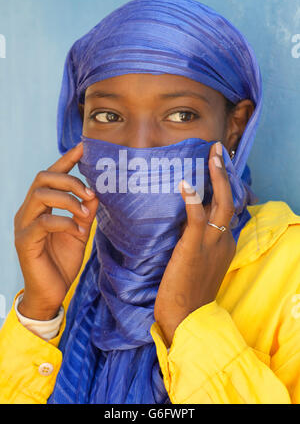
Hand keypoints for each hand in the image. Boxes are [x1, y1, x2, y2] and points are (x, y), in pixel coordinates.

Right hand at [14, 142, 98, 319]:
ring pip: (40, 195)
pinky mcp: (25, 241)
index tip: (83, 147)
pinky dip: (65, 222)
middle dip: (69, 180)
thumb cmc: (62, 261)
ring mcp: (24, 225)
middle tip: (90, 193)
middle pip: (42, 178)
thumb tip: (96, 193)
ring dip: (68, 200)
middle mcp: (28, 211)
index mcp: (40, 207)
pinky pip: (44, 222)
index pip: (51, 176)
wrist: (51, 293)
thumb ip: (85, 212)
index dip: (66, 160)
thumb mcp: (79, 232)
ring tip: (86, 213)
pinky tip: (78, 232)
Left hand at [154, 142, 235, 346]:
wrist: (186, 316)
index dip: (224, 187)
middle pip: (230, 200)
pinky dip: (193, 198)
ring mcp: (211, 242)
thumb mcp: (197, 263)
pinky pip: (197, 217)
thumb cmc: (187, 291)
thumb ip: (195, 241)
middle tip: (217, 151)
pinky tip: (185, 183)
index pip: (227, 208)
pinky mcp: (194, 246)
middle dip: (225, 173)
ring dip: (217, 177)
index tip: (217, 168)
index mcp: (225, 242)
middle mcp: (224, 239)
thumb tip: (183, 222)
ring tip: (212, 155)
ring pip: (221, 203)